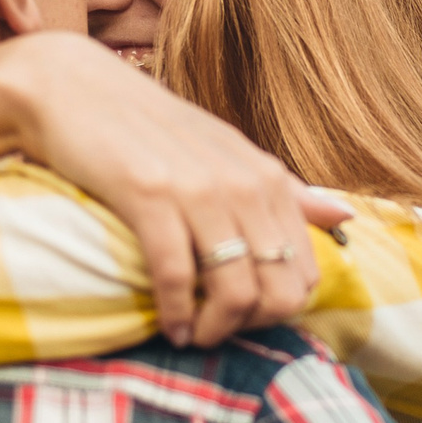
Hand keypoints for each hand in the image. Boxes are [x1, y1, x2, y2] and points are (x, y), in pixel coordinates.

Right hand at [0, 35, 353, 346]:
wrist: (74, 87)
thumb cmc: (152, 129)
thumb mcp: (228, 154)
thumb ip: (287, 191)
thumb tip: (346, 215)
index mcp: (267, 178)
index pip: (305, 272)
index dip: (279, 310)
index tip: (244, 319)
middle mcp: (243, 184)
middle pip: (279, 290)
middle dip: (252, 327)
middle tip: (218, 332)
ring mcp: (199, 189)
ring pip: (235, 290)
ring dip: (215, 329)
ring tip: (194, 335)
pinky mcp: (149, 196)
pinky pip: (177, 275)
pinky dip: (175, 312)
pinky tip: (169, 326)